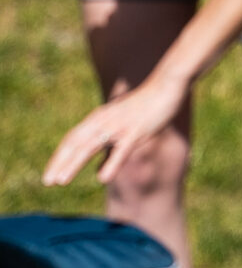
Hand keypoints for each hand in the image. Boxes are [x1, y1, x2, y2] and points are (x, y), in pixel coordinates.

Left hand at [44, 67, 189, 187]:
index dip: (60, 158)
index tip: (50, 176)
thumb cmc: (147, 106)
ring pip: (90, 146)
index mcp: (99, 119)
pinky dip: (111, 163)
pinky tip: (103, 178)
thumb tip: (100, 173)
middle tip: (47, 182)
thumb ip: (111, 150)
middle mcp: (104, 121)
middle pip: (75, 143)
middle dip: (60, 163)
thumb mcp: (124, 127)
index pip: (73, 139)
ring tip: (61, 181)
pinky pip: (121, 150)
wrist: (167, 85)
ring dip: (74, 164)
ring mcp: (119, 126)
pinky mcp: (136, 130)